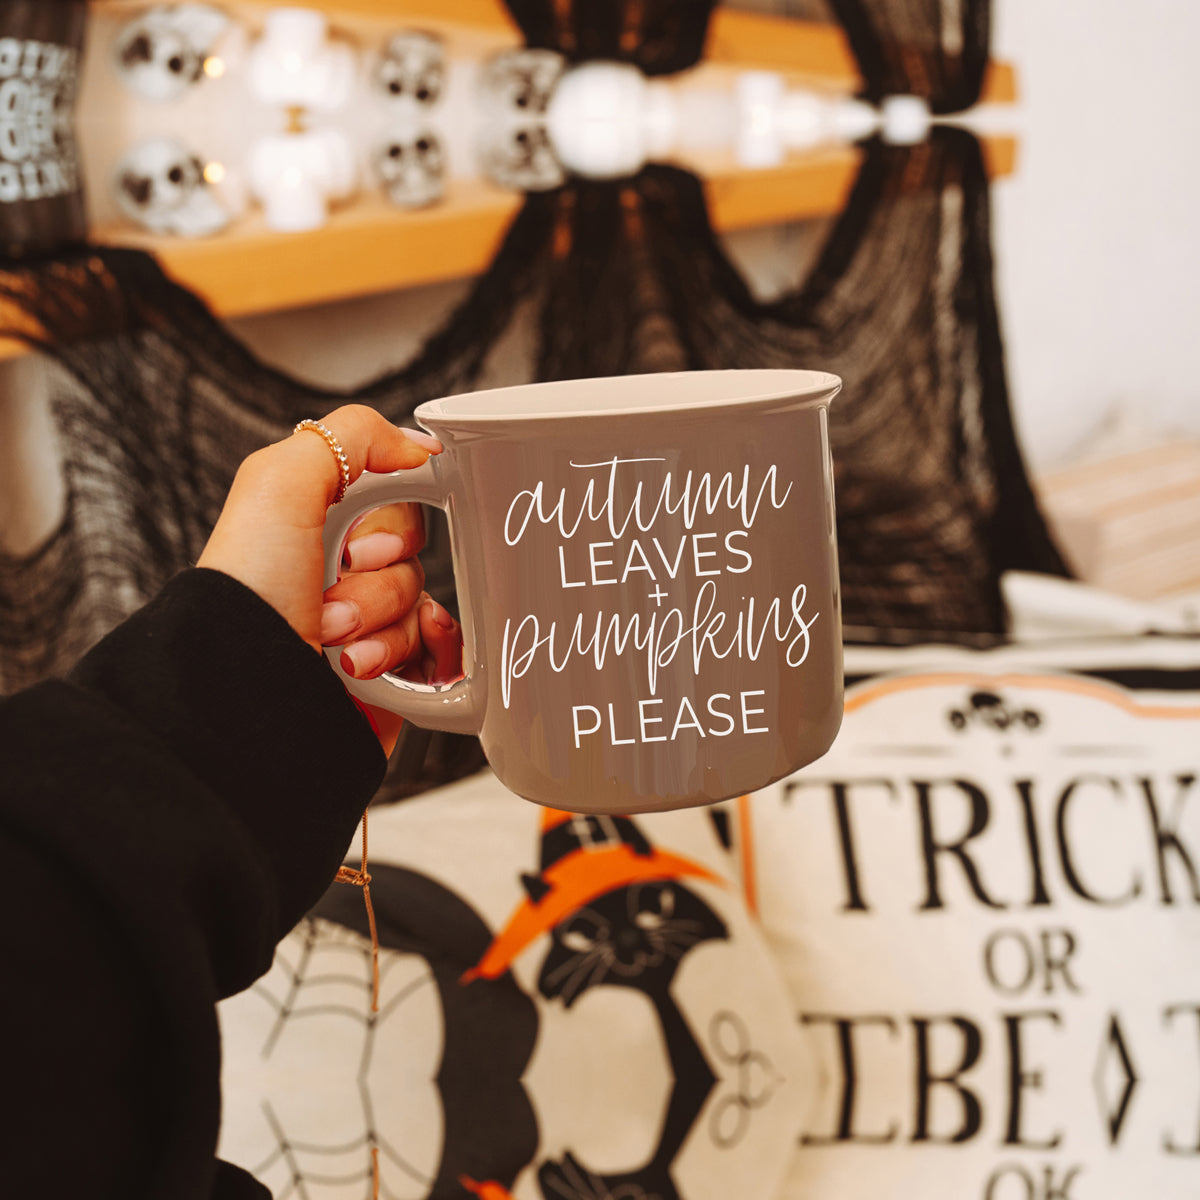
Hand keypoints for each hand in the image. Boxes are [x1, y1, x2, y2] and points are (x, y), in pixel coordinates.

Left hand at [197, 404, 462, 753]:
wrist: (244, 701)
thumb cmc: (246, 600)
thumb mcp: (278, 485)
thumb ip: (350, 436)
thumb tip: (419, 446)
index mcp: (313, 532)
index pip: (395, 506)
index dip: (389, 525)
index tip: (356, 548)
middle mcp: (337, 580)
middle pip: (411, 561)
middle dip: (376, 584)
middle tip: (331, 602)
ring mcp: (366, 633)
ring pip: (422, 609)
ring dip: (383, 627)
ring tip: (335, 647)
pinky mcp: (390, 680)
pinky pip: (442, 656)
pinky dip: (425, 657)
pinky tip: (382, 664)